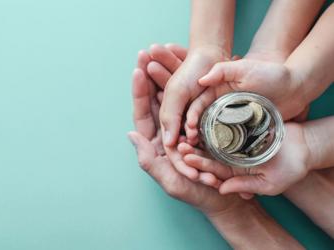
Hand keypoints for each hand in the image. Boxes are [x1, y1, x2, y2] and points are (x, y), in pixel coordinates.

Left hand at [128, 47, 241, 214]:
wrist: (226, 198)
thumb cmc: (197, 194)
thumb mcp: (171, 181)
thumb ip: (148, 161)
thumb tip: (131, 134)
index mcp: (157, 144)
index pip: (144, 114)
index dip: (140, 92)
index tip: (138, 70)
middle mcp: (168, 131)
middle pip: (156, 99)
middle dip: (152, 76)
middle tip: (148, 52)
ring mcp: (185, 125)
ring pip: (174, 96)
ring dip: (169, 73)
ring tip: (165, 50)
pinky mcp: (202, 123)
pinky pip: (193, 100)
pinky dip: (189, 83)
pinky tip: (187, 66)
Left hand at [181, 123, 310, 195]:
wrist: (304, 147)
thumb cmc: (290, 169)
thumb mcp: (268, 183)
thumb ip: (245, 186)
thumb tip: (222, 190)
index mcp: (233, 173)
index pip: (213, 170)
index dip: (200, 165)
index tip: (186, 159)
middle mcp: (230, 158)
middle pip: (208, 155)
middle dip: (193, 150)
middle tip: (179, 144)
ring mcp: (234, 143)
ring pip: (212, 140)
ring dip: (198, 137)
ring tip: (185, 130)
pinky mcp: (240, 129)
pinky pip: (223, 126)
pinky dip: (212, 123)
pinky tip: (200, 117)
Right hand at [185, 58, 306, 142]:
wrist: (294, 86)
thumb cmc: (269, 73)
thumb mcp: (244, 68)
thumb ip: (222, 70)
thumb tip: (201, 80)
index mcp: (215, 91)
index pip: (195, 106)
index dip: (189, 116)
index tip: (187, 127)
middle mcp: (219, 106)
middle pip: (199, 122)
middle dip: (191, 134)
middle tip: (189, 145)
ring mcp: (230, 119)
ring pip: (211, 133)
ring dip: (203, 143)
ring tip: (199, 153)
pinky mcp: (243, 129)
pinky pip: (228, 140)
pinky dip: (220, 147)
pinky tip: (216, 157)